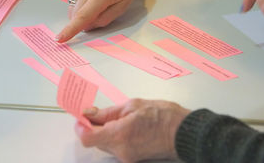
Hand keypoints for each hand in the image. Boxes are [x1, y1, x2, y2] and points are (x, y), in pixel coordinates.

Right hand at [56, 0, 143, 41]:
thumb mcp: (123, 5)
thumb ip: (105, 19)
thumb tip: (88, 27)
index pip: (82, 16)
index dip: (70, 30)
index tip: (59, 38)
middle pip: (75, 16)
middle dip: (83, 22)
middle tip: (99, 13)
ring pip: (73, 10)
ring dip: (82, 12)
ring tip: (97, 1)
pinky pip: (73, 1)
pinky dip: (80, 4)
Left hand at [75, 99, 189, 162]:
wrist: (183, 133)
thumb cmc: (163, 116)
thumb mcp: (132, 106)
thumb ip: (107, 112)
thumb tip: (90, 114)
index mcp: (120, 135)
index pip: (87, 137)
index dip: (80, 126)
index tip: (82, 117)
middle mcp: (121, 151)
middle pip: (95, 141)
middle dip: (93, 126)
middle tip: (98, 113)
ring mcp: (126, 158)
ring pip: (104, 144)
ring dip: (104, 131)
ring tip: (118, 118)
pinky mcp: (131, 159)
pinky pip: (115, 148)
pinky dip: (114, 137)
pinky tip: (125, 126)